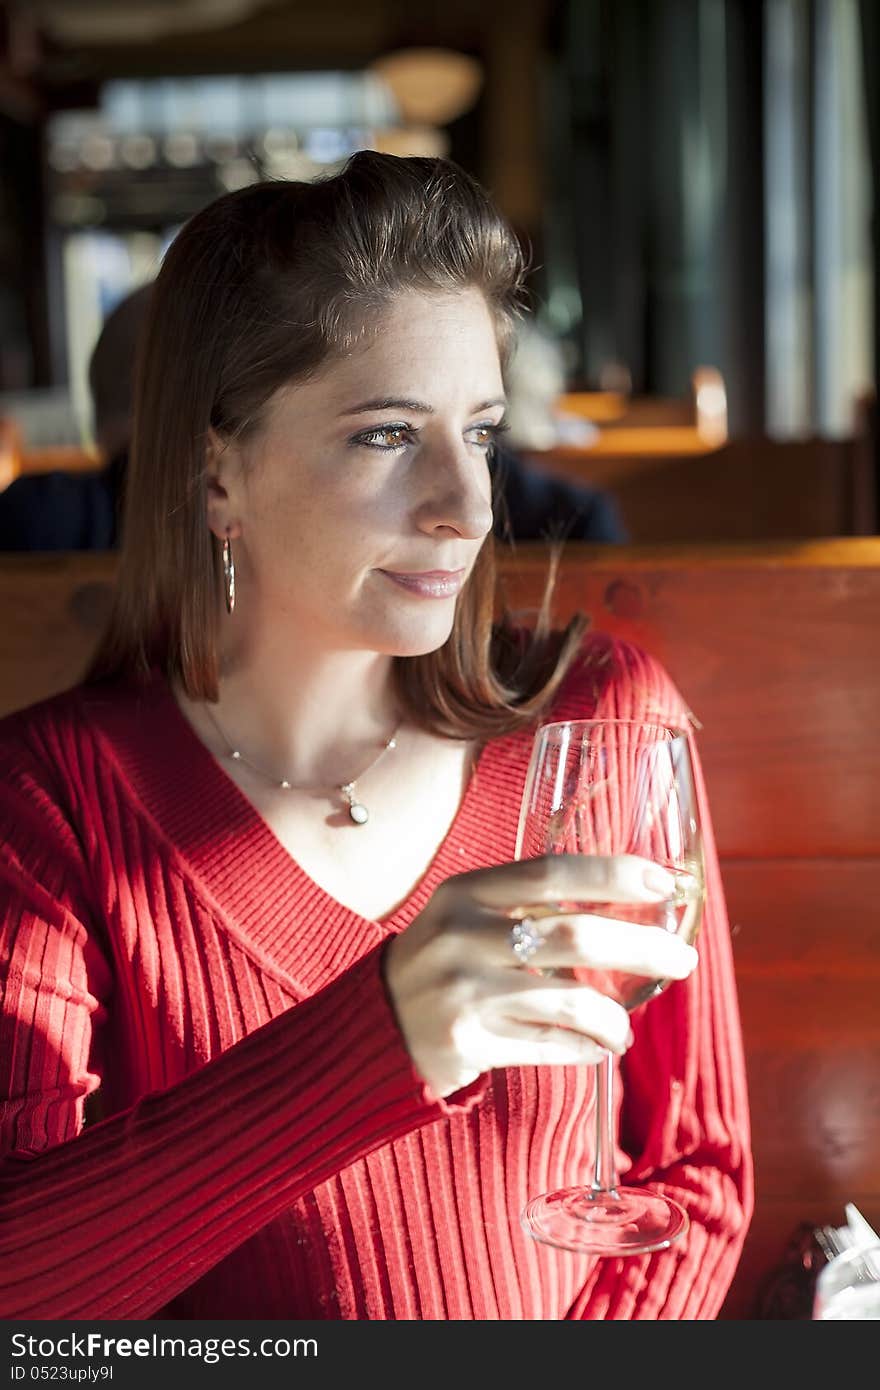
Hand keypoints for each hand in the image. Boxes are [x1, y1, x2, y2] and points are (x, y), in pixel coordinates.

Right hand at [383, 853, 698, 1097]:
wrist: (374, 1027)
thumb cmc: (442, 964)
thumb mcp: (466, 917)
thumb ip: (526, 907)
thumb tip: (626, 909)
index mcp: (465, 892)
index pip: (552, 872)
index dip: (615, 876)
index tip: (666, 884)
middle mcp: (462, 935)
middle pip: (574, 937)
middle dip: (642, 948)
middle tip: (682, 960)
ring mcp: (463, 990)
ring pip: (570, 1000)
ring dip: (615, 1016)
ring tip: (625, 1026)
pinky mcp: (467, 1041)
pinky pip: (550, 1044)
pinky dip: (585, 1047)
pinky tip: (596, 1047)